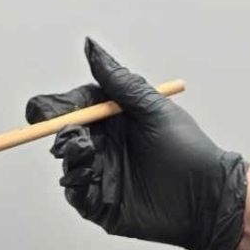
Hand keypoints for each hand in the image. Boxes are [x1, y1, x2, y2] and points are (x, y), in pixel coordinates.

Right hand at [26, 39, 247, 249]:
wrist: (207, 197)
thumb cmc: (188, 150)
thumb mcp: (153, 109)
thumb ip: (118, 81)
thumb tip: (90, 45)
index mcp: (114, 119)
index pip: (76, 107)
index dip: (57, 107)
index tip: (42, 109)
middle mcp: (104, 145)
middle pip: (66, 134)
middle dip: (61, 131)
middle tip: (68, 133)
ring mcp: (101, 174)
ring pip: (69, 162)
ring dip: (71, 154)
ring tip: (86, 151)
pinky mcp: (101, 204)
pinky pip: (76, 192)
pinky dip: (75, 183)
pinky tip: (88, 176)